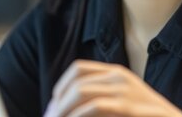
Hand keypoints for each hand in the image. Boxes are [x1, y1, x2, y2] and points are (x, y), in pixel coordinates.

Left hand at [44, 59, 181, 116]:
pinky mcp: (128, 107)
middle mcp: (120, 78)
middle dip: (58, 104)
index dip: (61, 87)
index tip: (53, 105)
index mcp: (117, 74)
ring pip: (81, 93)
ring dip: (64, 111)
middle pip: (76, 83)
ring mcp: (126, 91)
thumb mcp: (124, 103)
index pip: (78, 69)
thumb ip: (102, 99)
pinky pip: (94, 107)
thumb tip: (66, 106)